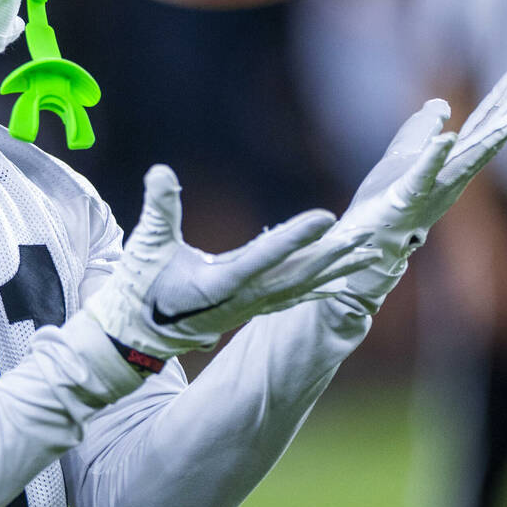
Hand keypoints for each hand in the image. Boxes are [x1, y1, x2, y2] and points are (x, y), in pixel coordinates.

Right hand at [84, 165, 379, 368]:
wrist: (135, 335)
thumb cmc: (139, 288)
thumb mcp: (146, 244)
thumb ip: (158, 208)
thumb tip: (160, 171)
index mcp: (219, 284)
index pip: (265, 256)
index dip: (295, 236)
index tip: (326, 216)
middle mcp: (242, 300)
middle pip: (298, 275)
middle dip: (334, 255)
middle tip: (369, 235)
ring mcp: (249, 308)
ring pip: (303, 287)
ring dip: (337, 270)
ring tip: (371, 253)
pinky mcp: (250, 309)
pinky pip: (294, 297)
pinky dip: (321, 286)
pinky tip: (342, 280)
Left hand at [315, 57, 506, 313]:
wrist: (366, 237)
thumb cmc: (386, 198)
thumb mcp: (405, 152)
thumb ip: (425, 127)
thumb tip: (443, 105)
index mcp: (451, 160)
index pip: (482, 123)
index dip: (503, 96)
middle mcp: (450, 174)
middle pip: (486, 136)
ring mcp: (432, 187)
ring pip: (468, 158)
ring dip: (492, 137)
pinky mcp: (406, 196)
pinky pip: (423, 174)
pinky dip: (435, 156)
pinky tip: (447, 138)